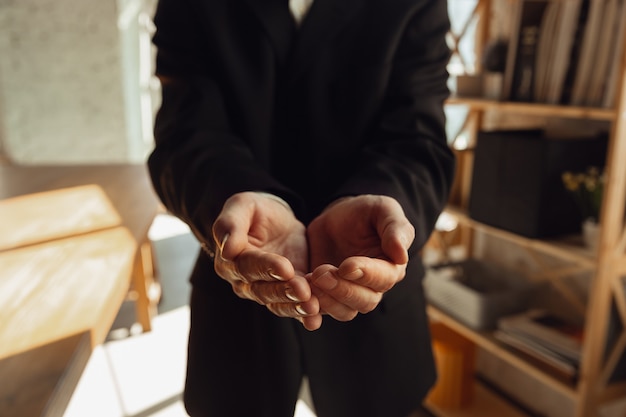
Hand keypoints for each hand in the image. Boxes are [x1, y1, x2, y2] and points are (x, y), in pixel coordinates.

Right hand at [212, 192, 321, 329]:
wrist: (276, 220)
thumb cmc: (255, 210)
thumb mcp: (242, 206)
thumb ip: (230, 224)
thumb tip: (227, 249)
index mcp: (231, 260)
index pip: (248, 266)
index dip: (266, 267)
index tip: (285, 268)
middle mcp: (244, 282)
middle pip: (263, 290)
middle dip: (284, 291)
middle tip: (304, 290)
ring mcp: (265, 291)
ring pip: (278, 303)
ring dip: (295, 307)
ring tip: (313, 307)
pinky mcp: (286, 295)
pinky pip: (292, 308)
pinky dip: (303, 316)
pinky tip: (315, 320)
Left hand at [307, 195, 414, 320]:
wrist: (337, 219)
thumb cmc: (365, 212)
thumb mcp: (383, 210)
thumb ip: (395, 229)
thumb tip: (402, 255)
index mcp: (391, 266)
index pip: (384, 278)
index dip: (366, 274)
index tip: (346, 265)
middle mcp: (374, 287)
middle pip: (365, 301)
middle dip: (342, 289)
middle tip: (321, 273)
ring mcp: (351, 294)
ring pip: (345, 311)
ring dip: (327, 300)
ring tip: (310, 279)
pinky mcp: (329, 297)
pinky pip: (323, 310)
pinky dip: (312, 306)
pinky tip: (300, 291)